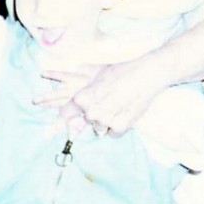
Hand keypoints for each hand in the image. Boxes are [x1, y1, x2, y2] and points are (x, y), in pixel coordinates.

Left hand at [39, 60, 167, 136]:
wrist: (146, 75)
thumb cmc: (121, 71)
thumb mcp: (96, 72)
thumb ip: (79, 79)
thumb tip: (57, 75)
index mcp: (82, 99)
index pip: (67, 115)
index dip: (69, 118)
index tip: (61, 127)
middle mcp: (91, 112)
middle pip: (88, 122)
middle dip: (97, 115)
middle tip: (109, 104)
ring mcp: (105, 120)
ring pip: (100, 128)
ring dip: (108, 121)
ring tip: (120, 106)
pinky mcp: (120, 126)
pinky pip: (114, 133)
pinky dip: (120, 125)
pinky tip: (126, 113)